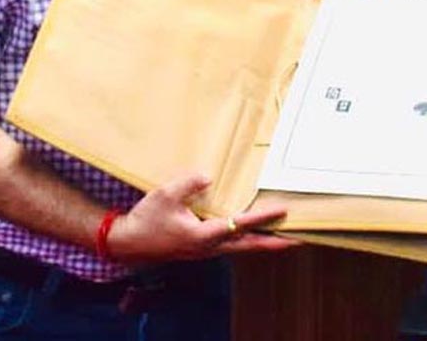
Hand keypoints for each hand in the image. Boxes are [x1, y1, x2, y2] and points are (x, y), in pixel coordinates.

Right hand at [106, 174, 295, 263]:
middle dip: (274, 242)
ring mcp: (206, 250)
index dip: (263, 217)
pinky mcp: (201, 248)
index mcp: (203, 235)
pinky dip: (247, 240)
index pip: (240, 224)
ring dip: (263, 242)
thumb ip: (188, 184)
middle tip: (299, 239)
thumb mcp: (165, 195)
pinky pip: (231, 245)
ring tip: (283, 237)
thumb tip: (208, 176)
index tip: (283, 210)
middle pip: (249, 245)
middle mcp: (209, 247)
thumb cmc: (146, 220)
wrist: (128, 243)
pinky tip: (252, 234)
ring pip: (242, 247)